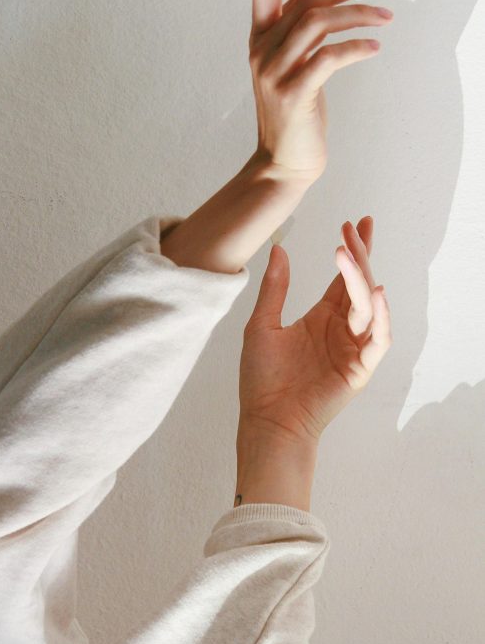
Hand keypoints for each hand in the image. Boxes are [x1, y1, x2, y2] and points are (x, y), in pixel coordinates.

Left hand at [236, 216, 391, 446]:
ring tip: (349, 254)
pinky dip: (381, 317)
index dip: (353, 251)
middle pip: (359, 286)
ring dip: (361, 279)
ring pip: (368, 307)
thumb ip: (275, 288)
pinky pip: (379, 339)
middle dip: (361, 255)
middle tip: (357, 228)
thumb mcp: (263, 324)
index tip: (357, 223)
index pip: (344, 278)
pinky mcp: (360, 369)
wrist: (267, 419)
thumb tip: (279, 249)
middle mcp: (342, 329)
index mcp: (322, 318)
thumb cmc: (262, 378)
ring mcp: (353, 348)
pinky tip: (374, 293)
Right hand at [248, 0, 395, 180]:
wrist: (284, 162)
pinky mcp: (294, 95)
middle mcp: (261, 50)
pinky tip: (374, 49)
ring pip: (318, 23)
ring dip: (359, 15)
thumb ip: (295, 24)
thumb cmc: (294, 111)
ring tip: (387, 17)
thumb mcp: (293, 62)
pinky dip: (355, 48)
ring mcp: (274, 73)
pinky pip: (327, 58)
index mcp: (260, 37)